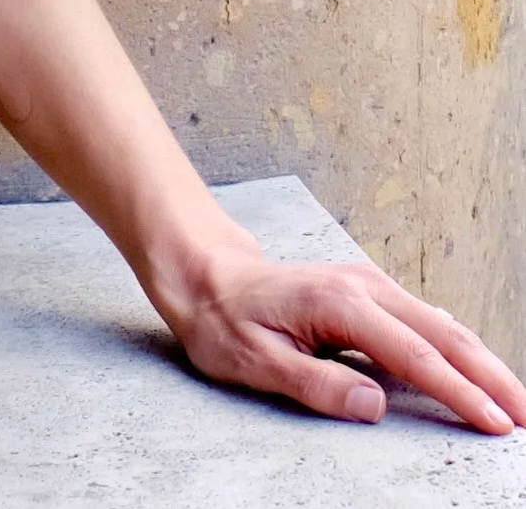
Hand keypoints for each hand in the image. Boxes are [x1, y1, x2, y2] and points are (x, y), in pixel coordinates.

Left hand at [167, 237, 525, 433]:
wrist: (204, 274)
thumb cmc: (224, 320)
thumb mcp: (256, 362)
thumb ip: (316, 385)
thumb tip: (374, 406)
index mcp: (341, 306)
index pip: (417, 356)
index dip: (462, 393)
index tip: (498, 424)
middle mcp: (362, 288)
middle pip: (444, 335)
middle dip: (491, 377)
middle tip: (525, 418)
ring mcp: (367, 285)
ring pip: (440, 324)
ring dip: (480, 362)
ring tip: (513, 400)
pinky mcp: (365, 291)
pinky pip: (423, 319)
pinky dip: (456, 346)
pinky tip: (474, 367)